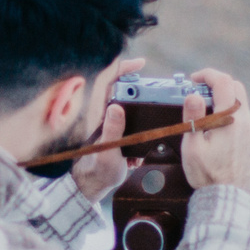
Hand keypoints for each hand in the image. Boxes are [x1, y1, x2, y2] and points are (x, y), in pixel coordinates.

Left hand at [70, 58, 145, 199]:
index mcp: (97, 114)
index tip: (140, 64)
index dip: (122, 68)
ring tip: (150, 128)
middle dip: (139, 90)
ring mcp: (110, 121)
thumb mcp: (107, 152)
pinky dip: (140, 132)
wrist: (94, 185)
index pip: (107, 81)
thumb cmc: (97, 169)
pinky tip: (137, 153)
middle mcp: (103, 113)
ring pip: (128, 106)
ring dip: (142, 113)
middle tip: (156, 95)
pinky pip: (130, 122)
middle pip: (121, 89)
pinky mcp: (116, 130)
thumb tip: (116, 107)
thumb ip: (112, 130)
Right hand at [179, 69, 249, 191]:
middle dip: (218, 84)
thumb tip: (193, 95)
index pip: (223, 82)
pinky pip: (244, 122)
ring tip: (205, 115)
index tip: (195, 79)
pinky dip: (231, 117)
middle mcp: (247, 123)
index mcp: (232, 119)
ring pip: (242, 106)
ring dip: (225, 102)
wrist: (228, 200)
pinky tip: (217, 132)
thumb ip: (192, 118)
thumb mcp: (192, 147)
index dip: (208, 75)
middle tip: (199, 92)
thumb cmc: (208, 176)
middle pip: (237, 88)